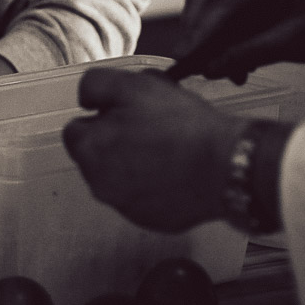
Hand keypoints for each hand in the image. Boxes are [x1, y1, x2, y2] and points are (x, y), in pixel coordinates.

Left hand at [62, 67, 243, 232]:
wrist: (227, 164)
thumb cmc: (182, 126)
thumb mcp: (134, 85)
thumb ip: (96, 85)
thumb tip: (85, 98)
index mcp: (89, 151)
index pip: (77, 129)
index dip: (102, 115)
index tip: (127, 112)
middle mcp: (99, 185)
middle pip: (97, 154)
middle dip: (116, 140)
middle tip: (151, 127)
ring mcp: (125, 207)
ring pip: (119, 176)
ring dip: (134, 163)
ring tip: (167, 148)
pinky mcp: (151, 220)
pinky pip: (143, 197)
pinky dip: (153, 185)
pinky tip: (176, 171)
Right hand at [171, 0, 304, 80]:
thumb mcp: (292, 43)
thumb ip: (248, 54)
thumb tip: (208, 69)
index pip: (221, 4)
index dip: (200, 33)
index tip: (184, 58)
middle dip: (197, 35)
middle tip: (191, 65)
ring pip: (208, 8)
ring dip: (208, 41)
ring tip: (223, 72)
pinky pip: (221, 16)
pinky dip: (221, 40)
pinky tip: (234, 65)